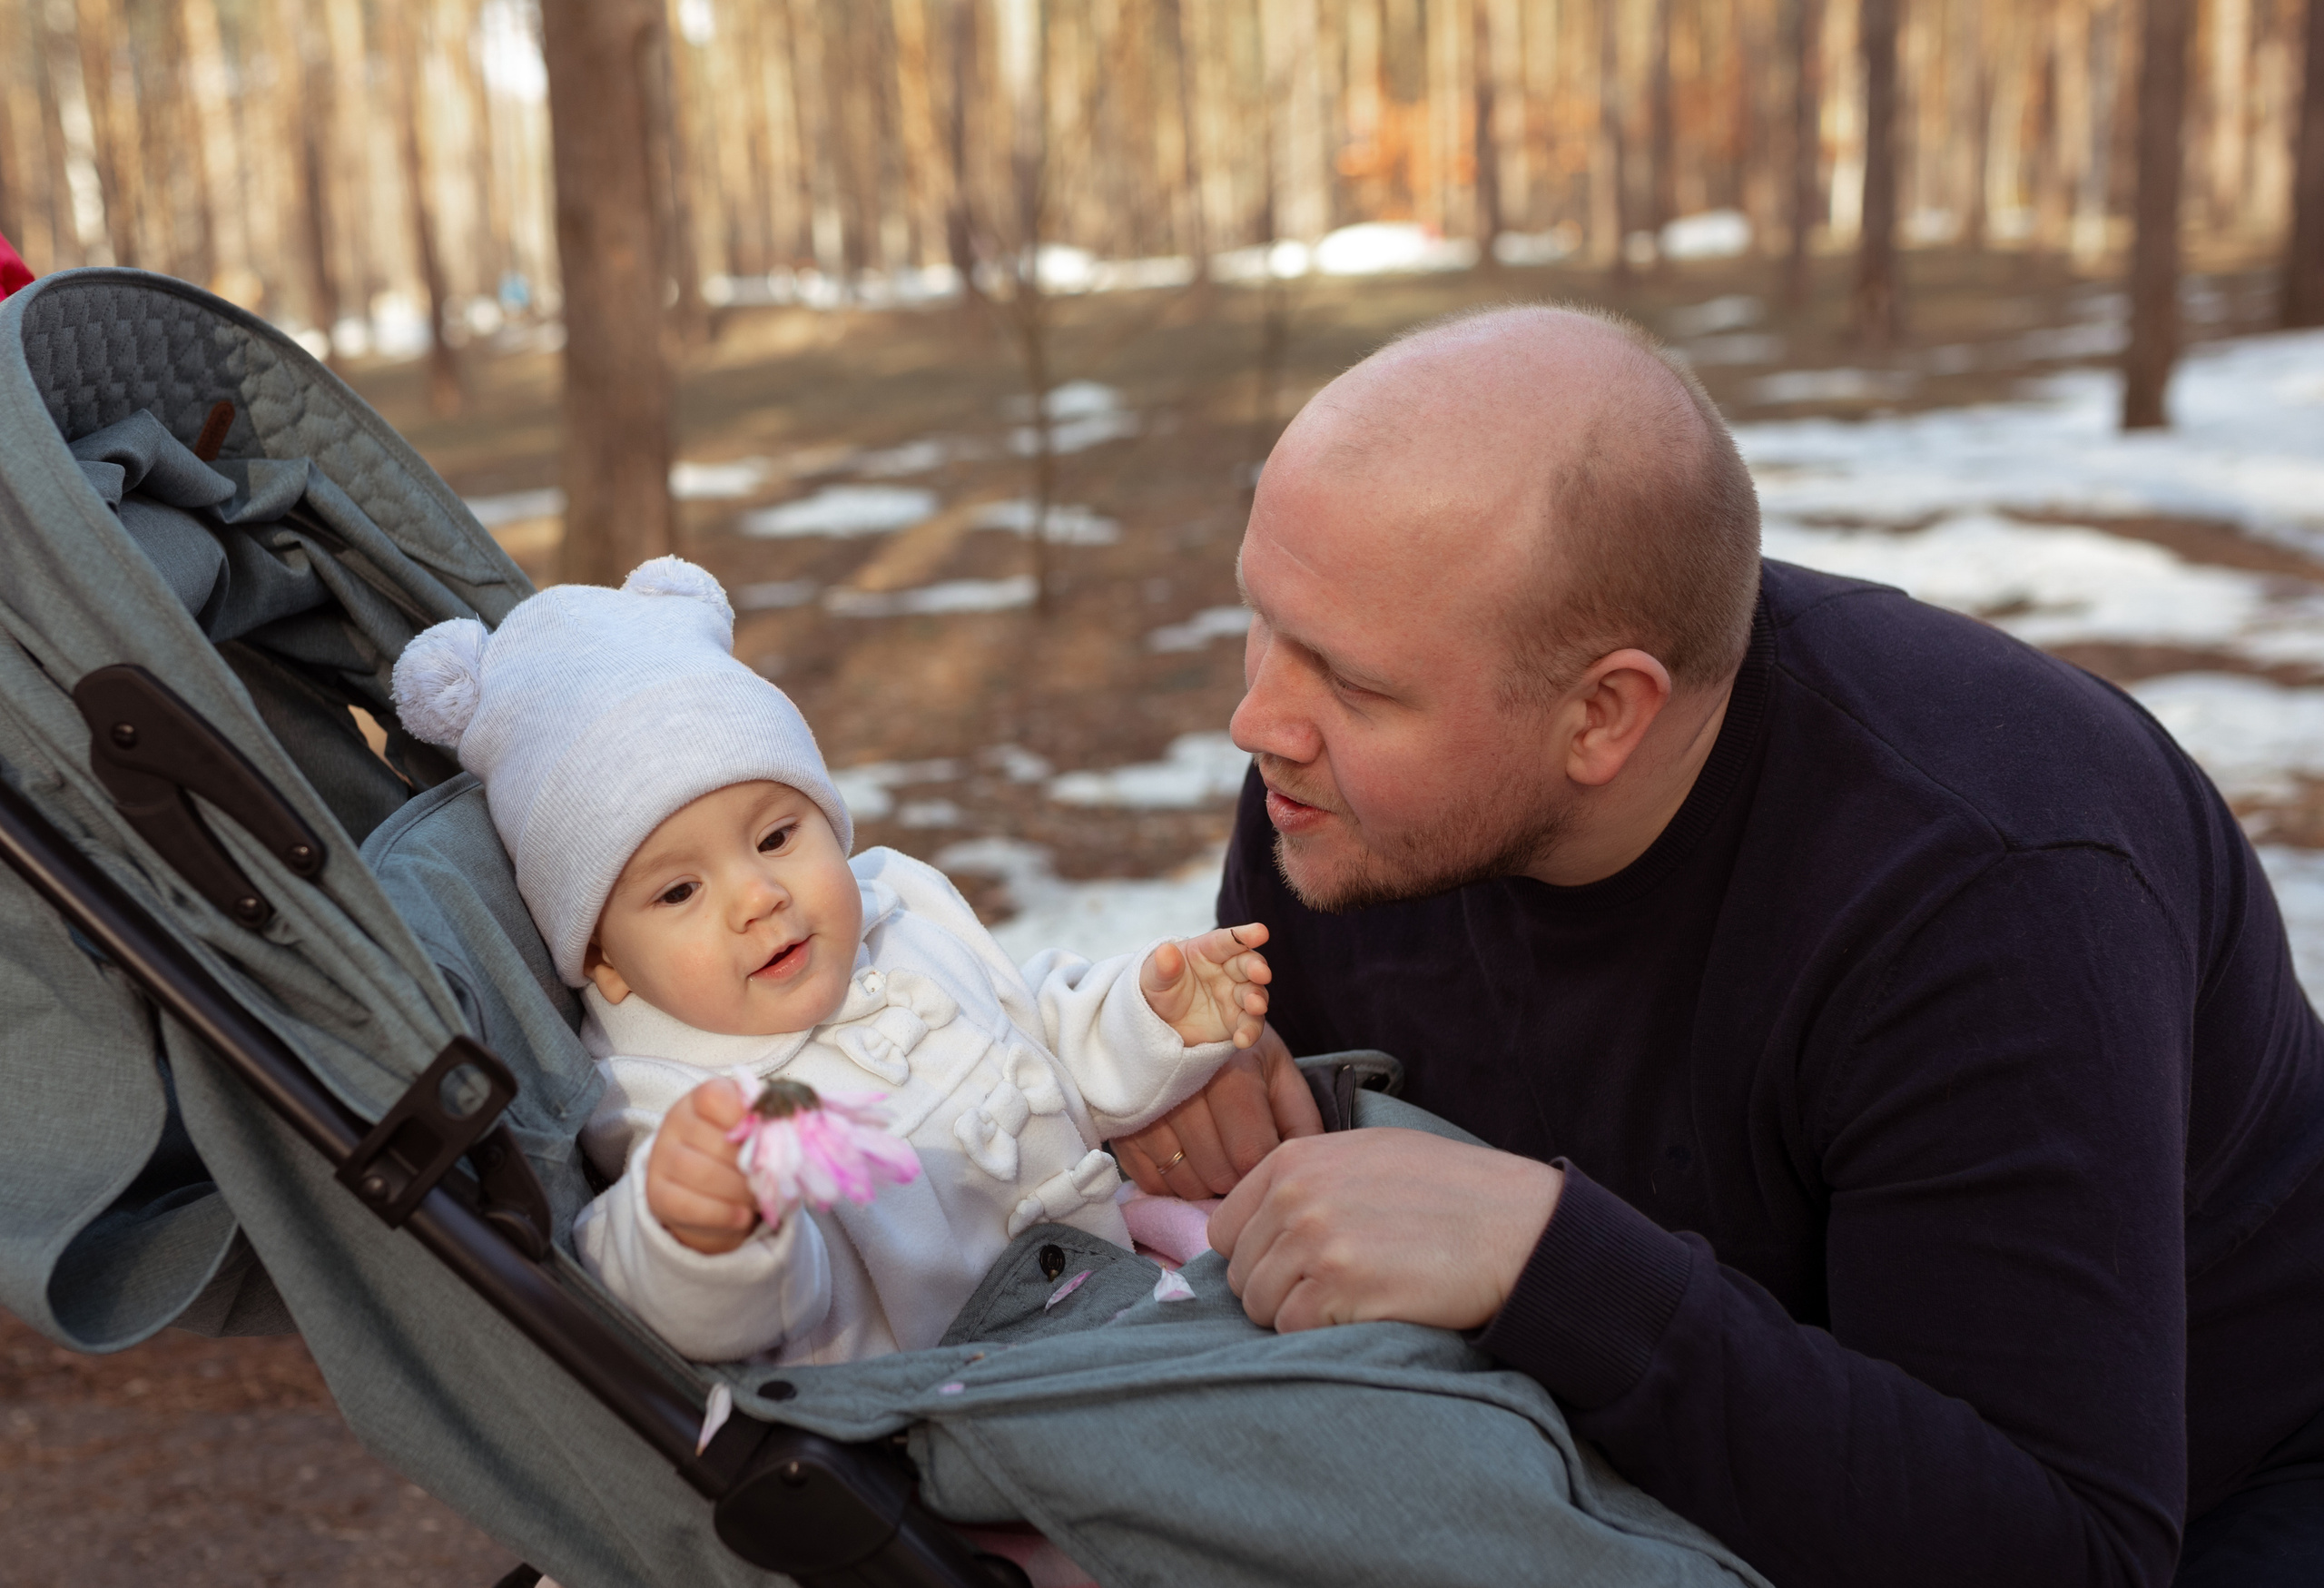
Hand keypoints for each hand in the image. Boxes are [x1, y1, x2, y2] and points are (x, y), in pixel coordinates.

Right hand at [645, 1078, 762, 1255]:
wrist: (714, 1193)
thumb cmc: (741, 1151)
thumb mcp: (754, 1130)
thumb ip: (767, 1125)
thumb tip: (788, 1130)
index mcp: (699, 1100)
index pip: (714, 1097)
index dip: (744, 1117)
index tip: (767, 1135)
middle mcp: (675, 1123)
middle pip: (714, 1142)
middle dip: (750, 1166)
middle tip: (769, 1178)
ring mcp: (662, 1159)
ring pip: (700, 1173)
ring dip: (738, 1191)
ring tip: (757, 1198)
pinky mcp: (657, 1194)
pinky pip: (686, 1205)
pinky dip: (721, 1214)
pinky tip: (742, 1216)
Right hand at [1115, 1022, 1322, 1197]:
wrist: (1166, 1021)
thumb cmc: (1232, 1049)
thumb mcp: (1276, 1068)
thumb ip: (1301, 1117)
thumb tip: (1313, 1166)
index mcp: (1231, 1073)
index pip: (1251, 1155)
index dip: (1265, 1171)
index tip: (1268, 1165)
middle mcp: (1184, 1092)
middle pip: (1219, 1174)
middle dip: (1239, 1179)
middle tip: (1242, 1161)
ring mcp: (1147, 1112)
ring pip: (1186, 1183)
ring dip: (1207, 1184)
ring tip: (1216, 1156)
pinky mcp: (1122, 1128)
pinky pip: (1153, 1183)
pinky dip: (1173, 1184)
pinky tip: (1187, 1159)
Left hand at [1141, 922, 1271, 1048]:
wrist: (1158, 1020)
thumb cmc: (1158, 988)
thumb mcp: (1153, 978)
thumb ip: (1163, 967)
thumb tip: (1166, 952)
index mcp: (1207, 951)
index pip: (1227, 940)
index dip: (1244, 935)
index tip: (1261, 932)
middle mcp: (1226, 970)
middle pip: (1247, 964)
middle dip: (1257, 967)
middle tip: (1261, 974)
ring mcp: (1234, 995)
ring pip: (1254, 994)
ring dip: (1257, 999)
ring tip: (1255, 1007)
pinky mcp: (1236, 1020)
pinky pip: (1249, 1024)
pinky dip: (1250, 1031)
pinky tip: (1242, 1039)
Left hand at [1207, 1128, 1562, 1332]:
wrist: (1516, 1225)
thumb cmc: (1451, 1192)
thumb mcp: (1368, 1157)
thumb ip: (1308, 1181)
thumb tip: (1261, 1226)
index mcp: (1295, 1160)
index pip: (1225, 1231)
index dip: (1257, 1258)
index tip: (1295, 1269)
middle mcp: (1295, 1195)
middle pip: (1241, 1275)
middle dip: (1279, 1292)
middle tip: (1336, 1291)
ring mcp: (1315, 1240)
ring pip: (1262, 1308)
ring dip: (1300, 1316)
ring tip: (1355, 1300)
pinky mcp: (1340, 1286)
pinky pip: (1294, 1329)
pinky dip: (1323, 1333)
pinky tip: (1366, 1313)